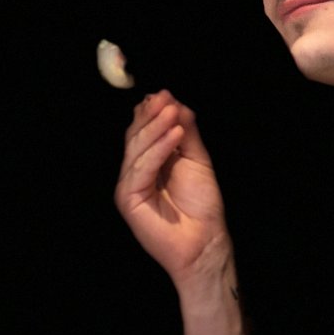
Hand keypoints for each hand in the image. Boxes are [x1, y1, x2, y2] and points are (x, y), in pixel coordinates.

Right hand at [115, 90, 230, 284]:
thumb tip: (177, 104)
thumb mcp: (196, 160)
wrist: (205, 240)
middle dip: (151, 115)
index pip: (145, 131)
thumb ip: (186, 134)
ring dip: (155, 127)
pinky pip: (142, 167)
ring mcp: (129, 185)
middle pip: (136, 136)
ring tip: (172, 112)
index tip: (166, 94)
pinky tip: (174, 134)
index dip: (153, 112)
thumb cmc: (201, 205)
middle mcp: (136, 171)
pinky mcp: (128, 198)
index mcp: (150, 162)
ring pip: (137, 148)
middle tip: (165, 98)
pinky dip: (158, 149)